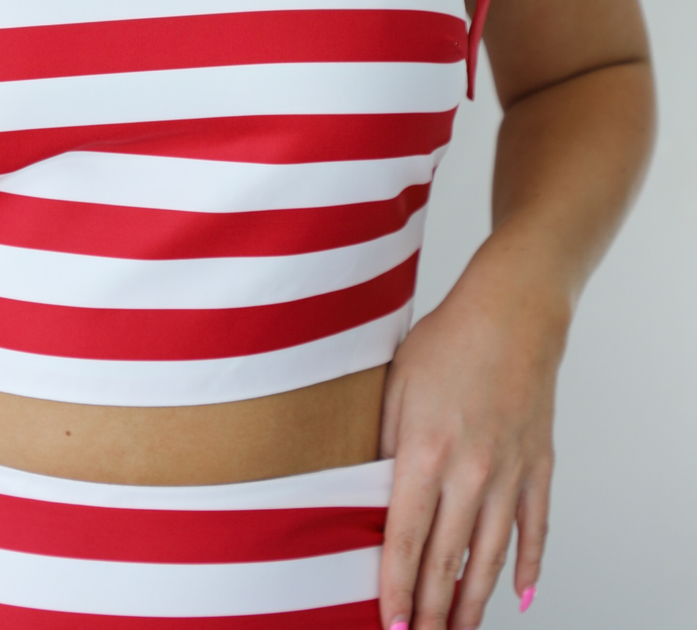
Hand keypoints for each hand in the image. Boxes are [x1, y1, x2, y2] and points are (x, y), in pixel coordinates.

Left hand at [377, 239, 565, 629]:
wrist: (513, 311)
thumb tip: (369, 492)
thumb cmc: (447, 340)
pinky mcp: (540, 466)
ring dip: (473, 602)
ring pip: (491, 557)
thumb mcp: (396, 384)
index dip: (396, 587)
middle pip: (447, 559)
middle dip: (430, 610)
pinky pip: (535, 530)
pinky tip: (521, 596)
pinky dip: (529, 567)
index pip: (406, 537)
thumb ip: (383, 442)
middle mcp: (471, 470)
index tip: (388, 624)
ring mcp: (511, 472)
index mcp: (425, 450)